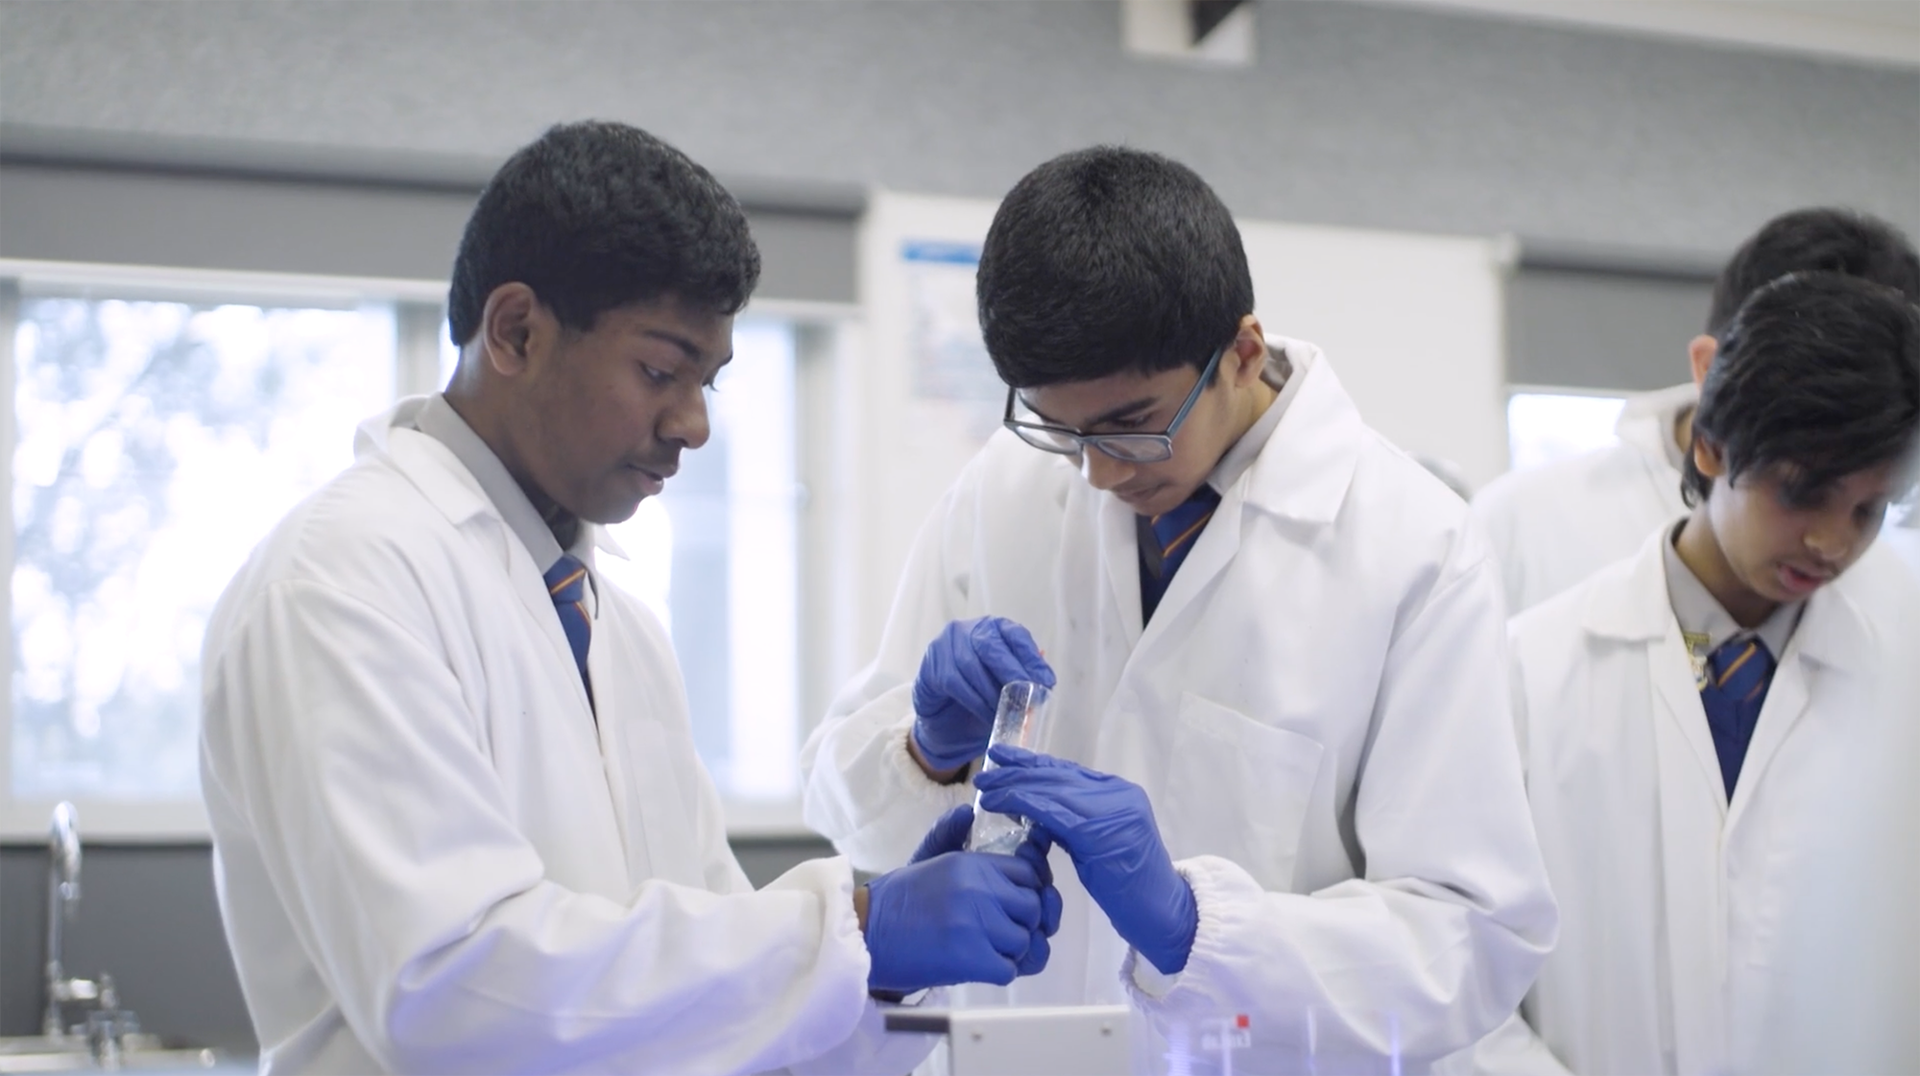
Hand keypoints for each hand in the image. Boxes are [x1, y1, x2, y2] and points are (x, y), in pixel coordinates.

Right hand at [863, 806, 1060, 991]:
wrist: (864, 935)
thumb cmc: (895, 902)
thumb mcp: (926, 859)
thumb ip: (950, 835)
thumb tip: (968, 812)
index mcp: (971, 863)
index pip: (1029, 873)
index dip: (1029, 891)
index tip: (1014, 905)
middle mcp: (978, 888)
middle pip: (1033, 907)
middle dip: (1023, 923)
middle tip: (1001, 932)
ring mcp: (976, 923)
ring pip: (1025, 941)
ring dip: (1010, 951)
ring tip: (985, 949)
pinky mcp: (969, 958)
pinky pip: (1009, 969)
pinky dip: (998, 971)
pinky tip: (978, 965)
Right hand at [911, 617, 1055, 771]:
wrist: (943, 717)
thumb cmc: (979, 693)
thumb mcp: (1005, 685)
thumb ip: (1023, 678)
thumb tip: (1044, 681)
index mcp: (992, 627)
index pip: (1015, 635)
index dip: (1031, 659)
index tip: (1047, 682)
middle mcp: (967, 629)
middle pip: (991, 646)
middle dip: (1012, 673)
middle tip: (1028, 697)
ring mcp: (945, 644)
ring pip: (972, 666)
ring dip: (992, 693)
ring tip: (1008, 713)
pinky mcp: (930, 665)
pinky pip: (955, 683)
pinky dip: (975, 701)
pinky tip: (988, 714)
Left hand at [974, 745, 1196, 975]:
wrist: (1161, 913)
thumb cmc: (1128, 887)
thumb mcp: (1096, 844)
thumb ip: (1072, 822)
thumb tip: (1033, 810)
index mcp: (1118, 792)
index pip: (1066, 771)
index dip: (1031, 762)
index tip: (1002, 757)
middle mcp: (1117, 793)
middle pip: (1057, 775)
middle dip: (1016, 770)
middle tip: (985, 770)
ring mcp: (1113, 809)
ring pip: (1051, 789)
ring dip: (1013, 786)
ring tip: (986, 787)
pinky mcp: (1102, 831)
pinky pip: (1053, 812)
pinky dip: (1022, 804)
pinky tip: (1001, 804)